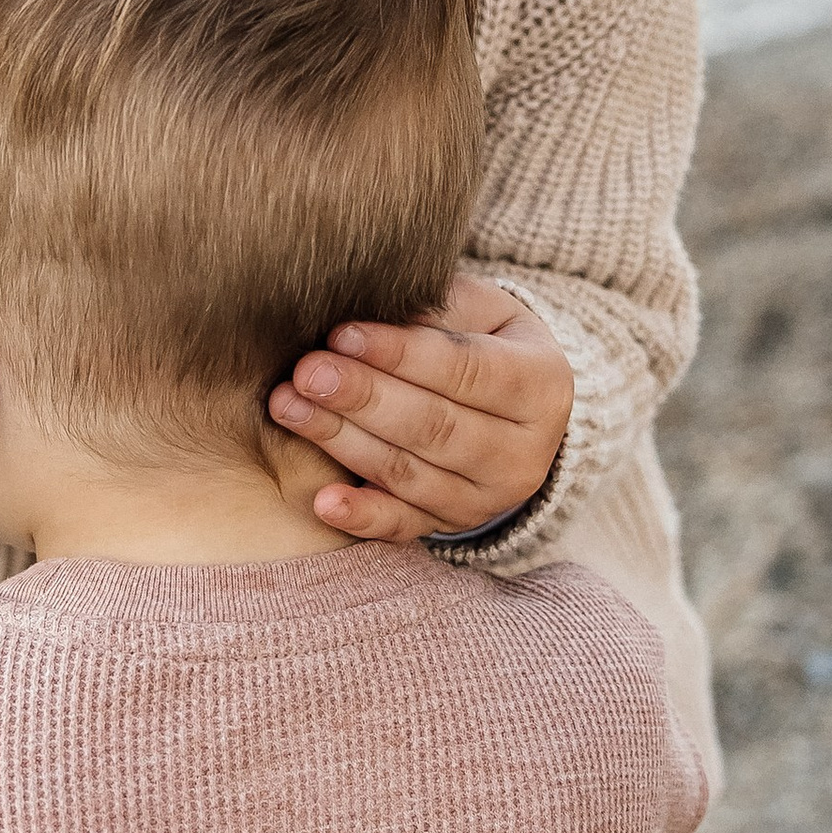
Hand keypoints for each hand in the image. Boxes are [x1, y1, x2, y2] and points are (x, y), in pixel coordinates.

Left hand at [267, 274, 571, 544]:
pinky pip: (403, 526)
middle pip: (435, 427)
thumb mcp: (481, 309)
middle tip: (307, 372)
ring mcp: (488, 497)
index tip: (341, 332)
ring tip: (289, 407)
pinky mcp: (451, 525)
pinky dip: (362, 516)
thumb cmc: (483, 340)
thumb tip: (364, 306)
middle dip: (364, 397)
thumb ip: (435, 307)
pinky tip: (324, 500)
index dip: (402, 354)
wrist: (513, 408)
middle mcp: (524, 452)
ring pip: (409, 473)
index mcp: (542, 384)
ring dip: (342, 441)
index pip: (467, 370)